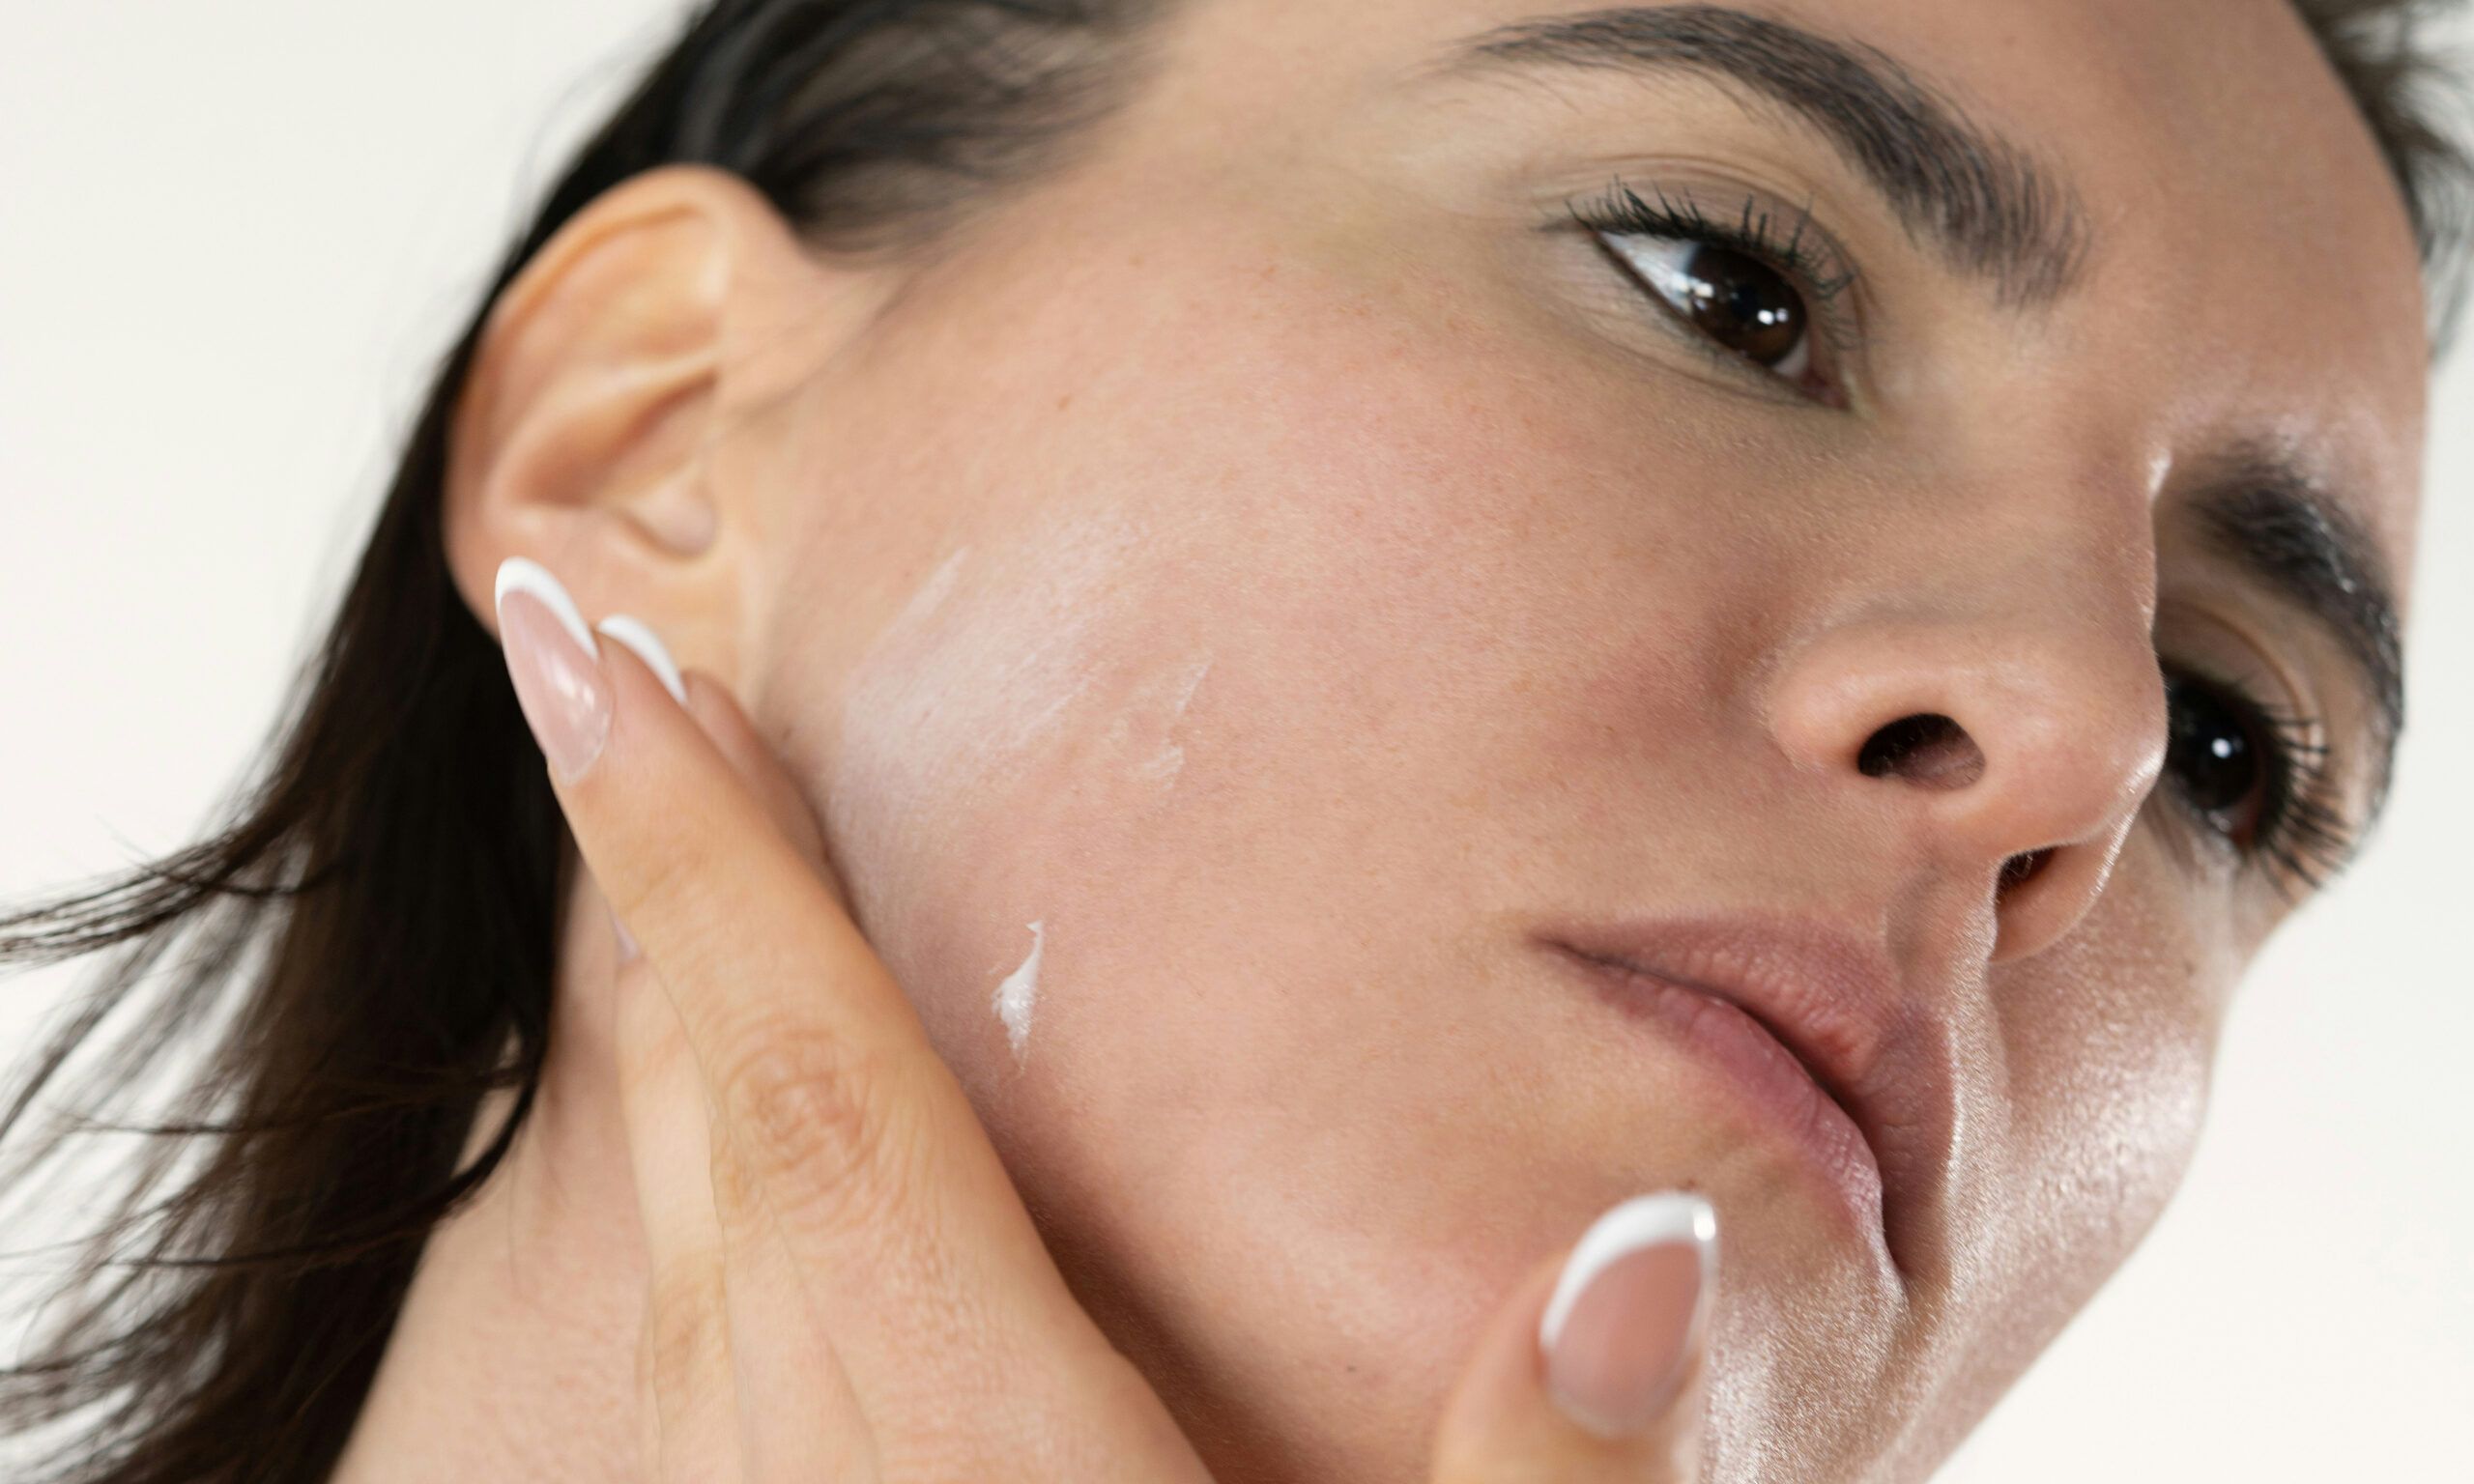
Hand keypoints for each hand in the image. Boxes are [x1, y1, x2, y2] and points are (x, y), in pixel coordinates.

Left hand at [490, 556, 1721, 1480]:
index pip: (820, 1095)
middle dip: (655, 894)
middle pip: (708, 1137)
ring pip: (687, 1241)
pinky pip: (721, 1353)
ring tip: (681, 871)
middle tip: (600, 675)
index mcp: (990, 1465)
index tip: (597, 657)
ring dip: (674, 1037)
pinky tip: (768, 1170)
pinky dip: (721, 1201)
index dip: (708, 862)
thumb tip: (1642, 1247)